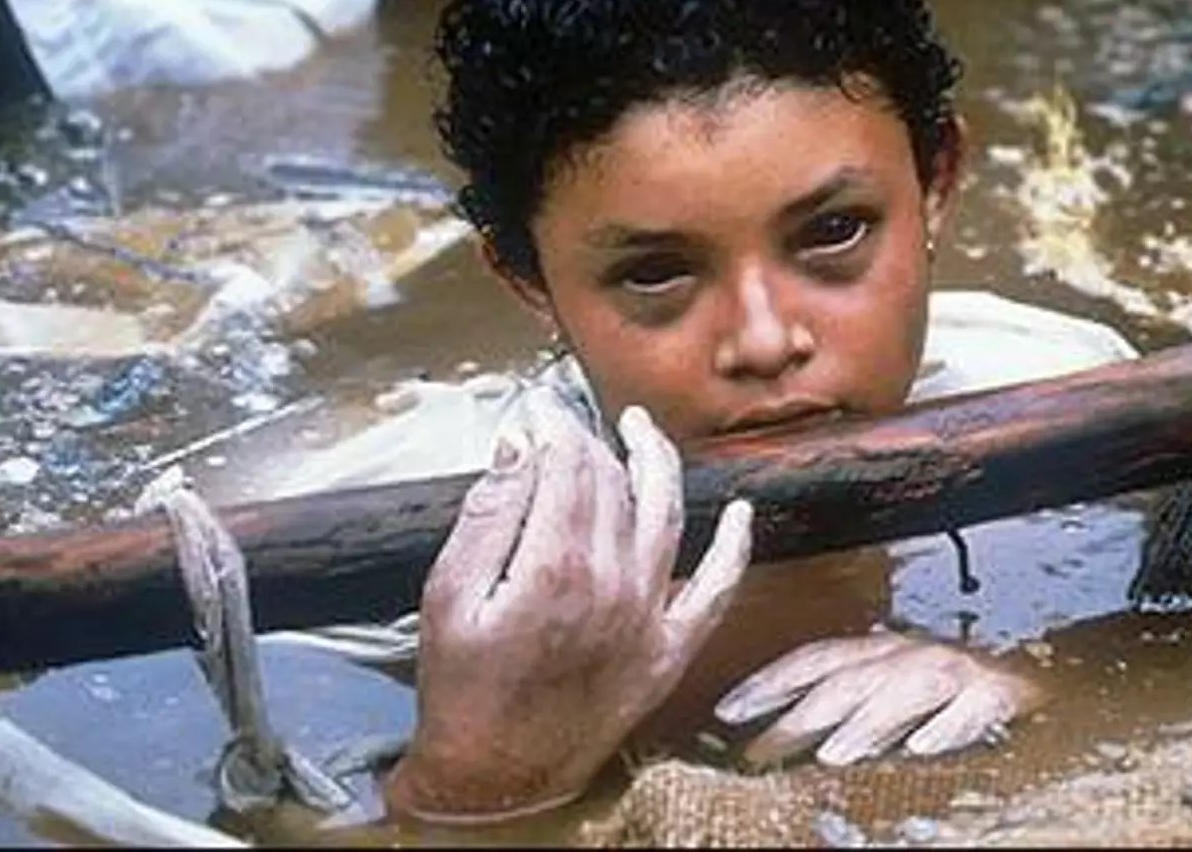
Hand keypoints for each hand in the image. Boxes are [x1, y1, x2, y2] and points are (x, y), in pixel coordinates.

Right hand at [384, 386, 753, 823]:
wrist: (496, 780)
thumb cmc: (464, 690)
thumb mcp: (448, 596)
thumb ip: (488, 514)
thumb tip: (520, 446)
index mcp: (555, 567)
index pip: (568, 465)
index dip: (554, 426)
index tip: (538, 410)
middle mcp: (614, 584)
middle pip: (612, 483)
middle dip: (590, 440)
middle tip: (567, 423)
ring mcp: (650, 617)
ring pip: (667, 514)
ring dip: (658, 461)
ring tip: (642, 428)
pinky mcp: (671, 649)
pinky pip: (717, 589)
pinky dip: (735, 547)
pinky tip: (742, 511)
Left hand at [713, 629, 1040, 767]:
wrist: (1047, 673)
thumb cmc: (956, 691)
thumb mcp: (893, 688)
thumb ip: (850, 702)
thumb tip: (787, 732)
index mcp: (882, 651)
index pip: (814, 659)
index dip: (770, 681)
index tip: (727, 709)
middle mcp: (913, 655)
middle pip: (847, 679)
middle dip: (800, 712)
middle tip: (762, 749)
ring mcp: (957, 672)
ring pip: (904, 688)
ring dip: (867, 720)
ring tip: (834, 752)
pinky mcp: (1002, 695)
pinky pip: (971, 707)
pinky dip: (947, 726)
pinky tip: (925, 748)